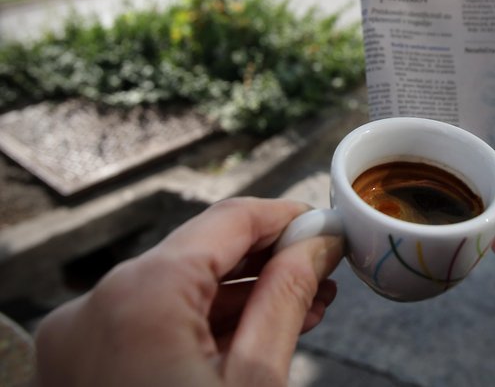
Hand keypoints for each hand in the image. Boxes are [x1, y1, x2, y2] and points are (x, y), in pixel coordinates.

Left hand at [36, 197, 342, 386]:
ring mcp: (78, 338)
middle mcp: (96, 304)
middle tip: (322, 272)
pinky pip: (147, 324)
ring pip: (173, 290)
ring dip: (237, 295)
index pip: (228, 222)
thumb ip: (287, 296)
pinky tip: (251, 334)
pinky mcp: (76, 367)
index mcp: (141, 294)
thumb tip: (318, 245)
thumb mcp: (256, 381)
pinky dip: (198, 325)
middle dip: (265, 261)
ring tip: (301, 305)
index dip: (284, 218)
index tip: (324, 227)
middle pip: (198, 253)